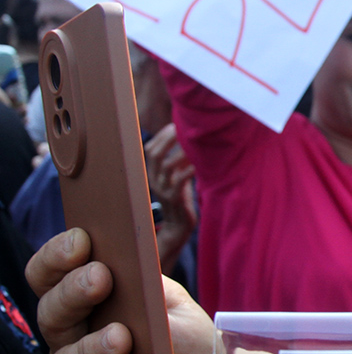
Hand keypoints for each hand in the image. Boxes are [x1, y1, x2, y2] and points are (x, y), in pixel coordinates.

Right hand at [26, 229, 215, 353]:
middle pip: (53, 318)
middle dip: (73, 294)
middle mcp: (69, 347)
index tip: (82, 238)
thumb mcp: (172, 305)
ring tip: (123, 338)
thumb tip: (128, 258)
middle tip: (100, 277)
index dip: (58, 258)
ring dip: (93, 350)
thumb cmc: (188, 348)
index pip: (51, 279)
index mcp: (83, 310)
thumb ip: (148, 283)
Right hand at [144, 123, 197, 272]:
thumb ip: (177, 164)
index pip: (150, 150)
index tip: (174, 125)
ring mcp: (163, 190)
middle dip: (168, 139)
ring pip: (166, 165)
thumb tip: (187, 143)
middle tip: (182, 129)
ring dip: (180, 152)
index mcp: (152, 174)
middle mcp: (154, 180)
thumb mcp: (176, 179)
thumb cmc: (180, 200)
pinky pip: (179, 180)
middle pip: (155, 154)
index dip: (161, 137)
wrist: (178, 227)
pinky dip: (189, 169)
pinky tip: (199, 163)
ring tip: (193, 143)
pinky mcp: (175, 199)